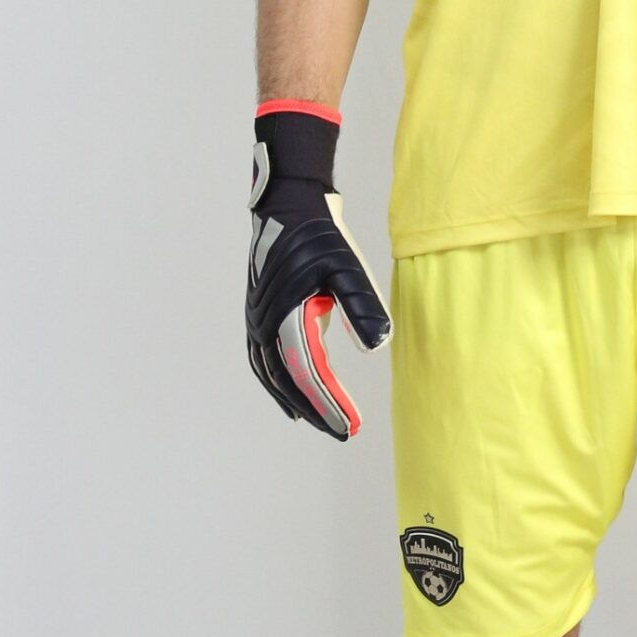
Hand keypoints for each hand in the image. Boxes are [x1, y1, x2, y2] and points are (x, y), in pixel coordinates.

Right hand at [245, 100, 390, 438]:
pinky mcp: (259, 314)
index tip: (350, 427)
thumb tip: (378, 347)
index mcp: (285, 314)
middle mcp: (265, 322)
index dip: (329, 403)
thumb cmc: (320, 233)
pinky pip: (262, 359)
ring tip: (318, 422)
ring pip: (271, 374)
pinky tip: (290, 394)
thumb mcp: (348, 266)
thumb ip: (362, 306)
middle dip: (316, 409)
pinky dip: (276, 382)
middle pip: (287, 380)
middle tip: (343, 432)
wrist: (287, 204)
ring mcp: (257, 319)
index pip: (308, 373)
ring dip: (295, 399)